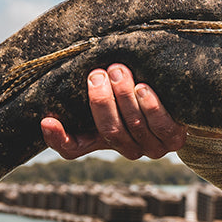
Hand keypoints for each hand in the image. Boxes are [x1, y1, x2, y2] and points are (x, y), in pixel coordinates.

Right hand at [40, 63, 186, 159]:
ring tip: (118, 71)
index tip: (47, 121)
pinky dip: (151, 106)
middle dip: (102, 101)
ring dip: (125, 97)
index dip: (58, 138)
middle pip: (110, 131)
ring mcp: (153, 148)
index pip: (72, 149)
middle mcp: (127, 150)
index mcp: (102, 143)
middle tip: (97, 74)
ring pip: (135, 125)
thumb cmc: (130, 98)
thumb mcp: (105, 98)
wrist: (173, 98)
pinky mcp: (175, 140)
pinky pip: (162, 127)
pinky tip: (143, 87)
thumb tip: (45, 118)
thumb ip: (80, 101)